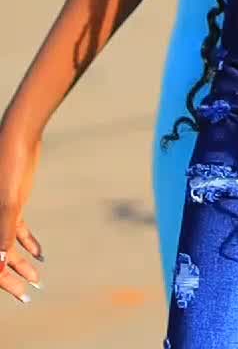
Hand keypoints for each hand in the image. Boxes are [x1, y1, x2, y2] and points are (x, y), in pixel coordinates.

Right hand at [0, 121, 43, 303]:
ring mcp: (1, 211)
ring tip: (37, 279)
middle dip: (13, 277)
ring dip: (22, 262)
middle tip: (29, 293)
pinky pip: (16, 230)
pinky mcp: (12, 203)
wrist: (19, 136)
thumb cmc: (10, 165)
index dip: (4, 280)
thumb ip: (3, 231)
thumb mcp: (9, 201)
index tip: (21, 295)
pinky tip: (41, 254)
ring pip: (9, 245)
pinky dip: (28, 243)